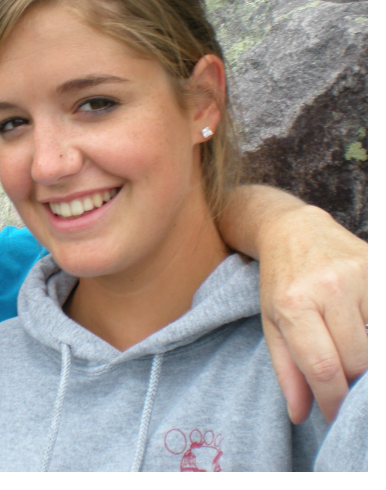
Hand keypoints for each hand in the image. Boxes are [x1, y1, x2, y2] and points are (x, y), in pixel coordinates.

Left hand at [258, 206, 367, 422]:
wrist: (295, 231)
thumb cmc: (281, 283)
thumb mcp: (272, 325)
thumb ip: (287, 372)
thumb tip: (301, 414)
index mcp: (294, 304)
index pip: (323, 366)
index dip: (334, 399)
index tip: (336, 415)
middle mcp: (330, 288)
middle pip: (357, 358)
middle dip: (354, 385)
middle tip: (349, 394)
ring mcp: (361, 276)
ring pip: (378, 342)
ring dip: (371, 363)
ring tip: (359, 367)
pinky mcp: (381, 268)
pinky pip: (385, 318)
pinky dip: (378, 336)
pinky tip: (367, 342)